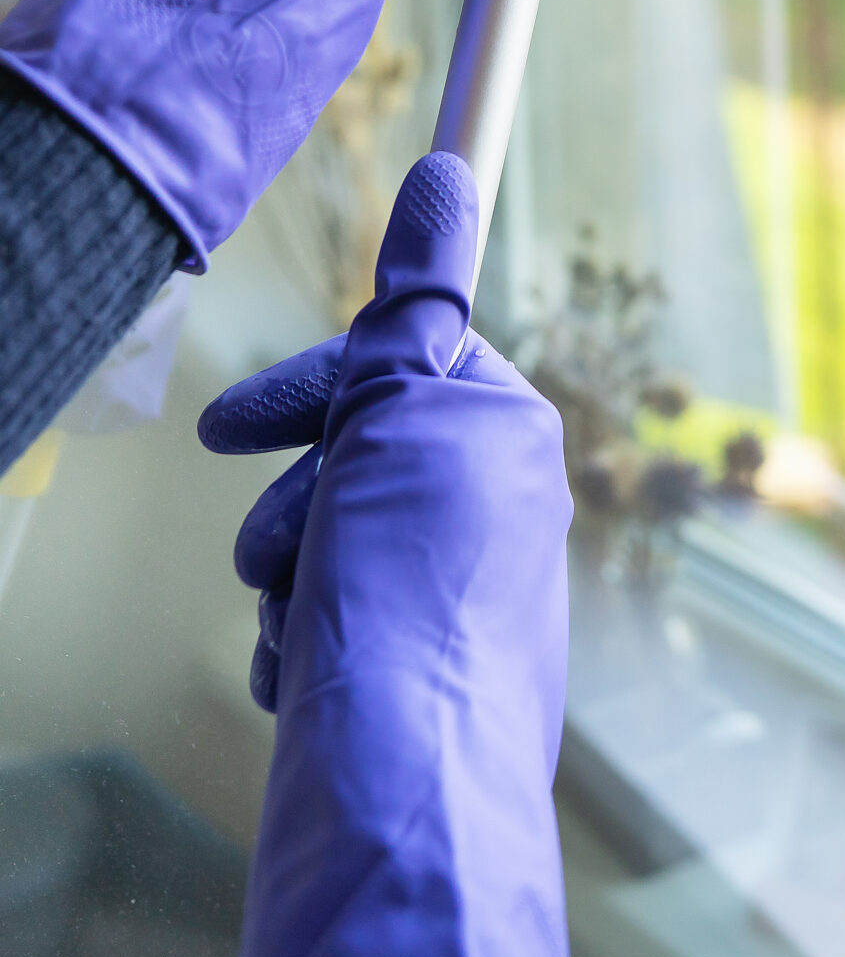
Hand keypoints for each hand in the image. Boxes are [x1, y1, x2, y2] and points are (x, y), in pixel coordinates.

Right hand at [200, 152, 572, 956]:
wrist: (408, 785)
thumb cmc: (405, 588)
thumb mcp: (399, 410)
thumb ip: (415, 298)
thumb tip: (447, 171)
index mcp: (505, 431)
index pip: (395, 363)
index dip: (305, 389)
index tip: (226, 429)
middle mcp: (497, 505)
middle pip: (353, 458)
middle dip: (293, 499)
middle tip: (282, 549)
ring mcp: (463, 591)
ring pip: (331, 542)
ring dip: (293, 575)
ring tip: (303, 619)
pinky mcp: (426, 666)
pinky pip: (334, 622)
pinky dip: (302, 641)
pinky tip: (304, 673)